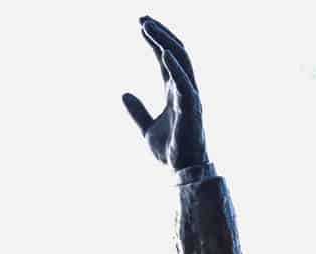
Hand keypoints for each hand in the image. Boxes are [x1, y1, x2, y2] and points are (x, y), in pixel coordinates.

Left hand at [121, 17, 208, 170]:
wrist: (181, 171)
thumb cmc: (170, 150)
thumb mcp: (146, 128)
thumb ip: (137, 110)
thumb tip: (123, 94)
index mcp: (175, 91)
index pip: (166, 58)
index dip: (155, 40)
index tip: (141, 24)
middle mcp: (185, 89)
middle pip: (175, 52)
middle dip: (159, 34)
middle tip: (142, 19)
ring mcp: (190, 96)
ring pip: (180, 61)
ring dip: (164, 42)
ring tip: (147, 27)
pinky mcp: (192, 109)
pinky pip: (184, 83)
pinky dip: (175, 68)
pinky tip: (163, 53)